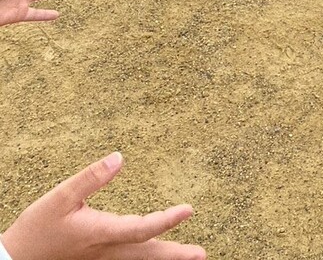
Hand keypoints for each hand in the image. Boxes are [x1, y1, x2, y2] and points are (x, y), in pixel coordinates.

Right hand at [0, 153, 204, 259]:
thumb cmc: (37, 229)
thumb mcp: (60, 197)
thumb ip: (91, 177)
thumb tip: (120, 157)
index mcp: (100, 233)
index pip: (141, 228)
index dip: (166, 220)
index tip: (188, 210)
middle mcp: (105, 252)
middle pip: (146, 254)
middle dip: (174, 255)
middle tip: (200, 254)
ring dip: (163, 259)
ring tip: (189, 257)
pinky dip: (144, 259)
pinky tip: (154, 256)